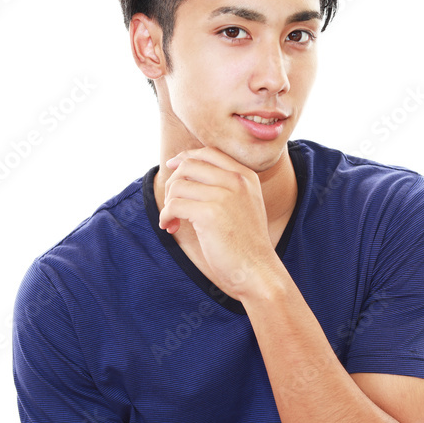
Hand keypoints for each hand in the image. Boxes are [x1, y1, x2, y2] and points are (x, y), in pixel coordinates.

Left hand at [157, 147, 277, 298]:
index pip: (209, 152)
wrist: (257, 270)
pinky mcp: (210, 213)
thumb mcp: (244, 204)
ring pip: (178, 185)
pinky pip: (174, 205)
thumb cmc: (246, 243)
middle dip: (173, 183)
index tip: (172, 168)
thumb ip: (226, 186)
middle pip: (189, 165)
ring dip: (168, 203)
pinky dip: (166, 216)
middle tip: (172, 204)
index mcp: (246, 176)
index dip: (186, 157)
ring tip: (173, 220)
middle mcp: (236, 180)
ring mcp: (224, 195)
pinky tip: (171, 228)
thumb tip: (186, 170)